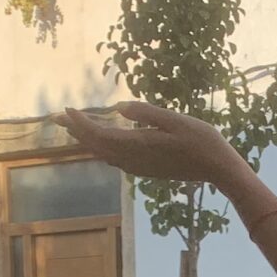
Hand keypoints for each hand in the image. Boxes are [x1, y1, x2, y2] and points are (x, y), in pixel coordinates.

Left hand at [56, 102, 243, 186]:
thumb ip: (147, 113)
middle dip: (77, 131)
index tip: (67, 109)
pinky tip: (101, 144)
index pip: (100, 134)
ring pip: (104, 154)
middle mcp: (135, 159)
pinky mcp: (146, 169)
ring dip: (88, 140)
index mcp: (139, 144)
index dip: (81, 123)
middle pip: (97, 145)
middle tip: (57, 117)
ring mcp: (140, 166)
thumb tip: (120, 107)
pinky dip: (103, 149)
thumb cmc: (202, 140)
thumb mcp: (176, 120)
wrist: (218, 168)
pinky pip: (116, 159)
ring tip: (74, 128)